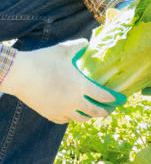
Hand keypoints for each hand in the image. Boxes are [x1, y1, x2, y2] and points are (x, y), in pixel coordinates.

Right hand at [2, 40, 119, 123]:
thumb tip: (88, 42)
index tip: (118, 99)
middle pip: (94, 112)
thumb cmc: (43, 60)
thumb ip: (78, 47)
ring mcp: (61, 110)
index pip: (102, 96)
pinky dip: (71, 117)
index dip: (112, 99)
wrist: (19, 75)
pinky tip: (72, 114)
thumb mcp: (63, 50)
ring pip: (80, 119)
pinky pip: (65, 120)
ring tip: (91, 113)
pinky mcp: (50, 114)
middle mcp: (74, 101)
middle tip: (109, 111)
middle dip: (104, 112)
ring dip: (88, 116)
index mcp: (80, 86)